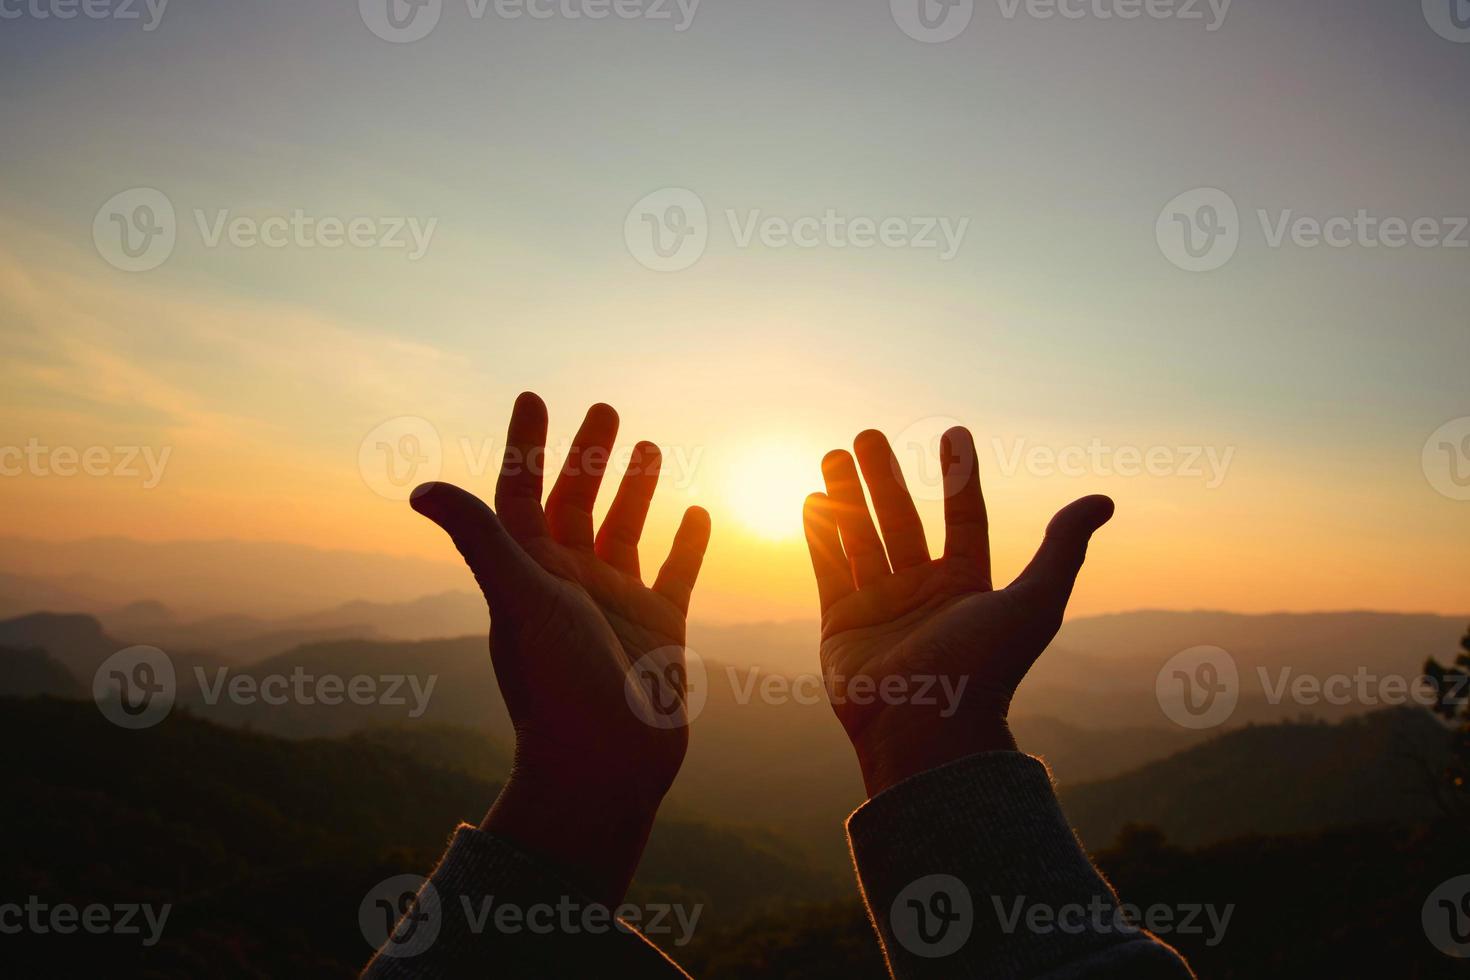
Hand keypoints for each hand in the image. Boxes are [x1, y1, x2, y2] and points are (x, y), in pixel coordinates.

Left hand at [410, 392, 710, 904]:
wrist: (606, 763)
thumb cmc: (558, 684)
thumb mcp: (520, 600)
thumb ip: (481, 539)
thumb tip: (419, 487)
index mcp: (530, 571)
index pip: (521, 491)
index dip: (526, 446)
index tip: (534, 397)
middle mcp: (570, 581)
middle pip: (577, 501)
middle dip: (590, 455)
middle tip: (607, 410)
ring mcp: (616, 603)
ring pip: (626, 529)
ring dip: (636, 489)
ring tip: (648, 444)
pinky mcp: (659, 627)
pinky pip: (675, 572)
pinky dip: (687, 543)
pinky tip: (699, 511)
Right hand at [802, 427, 1112, 798]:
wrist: (926, 728)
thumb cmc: (986, 667)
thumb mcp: (1036, 601)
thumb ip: (1063, 547)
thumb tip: (1104, 499)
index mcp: (966, 587)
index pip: (963, 519)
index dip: (959, 477)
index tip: (954, 432)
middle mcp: (921, 594)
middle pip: (901, 521)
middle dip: (884, 478)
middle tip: (868, 434)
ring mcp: (878, 608)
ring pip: (860, 539)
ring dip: (847, 496)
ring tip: (834, 454)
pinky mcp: (840, 625)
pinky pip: (828, 570)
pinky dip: (820, 535)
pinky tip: (811, 498)